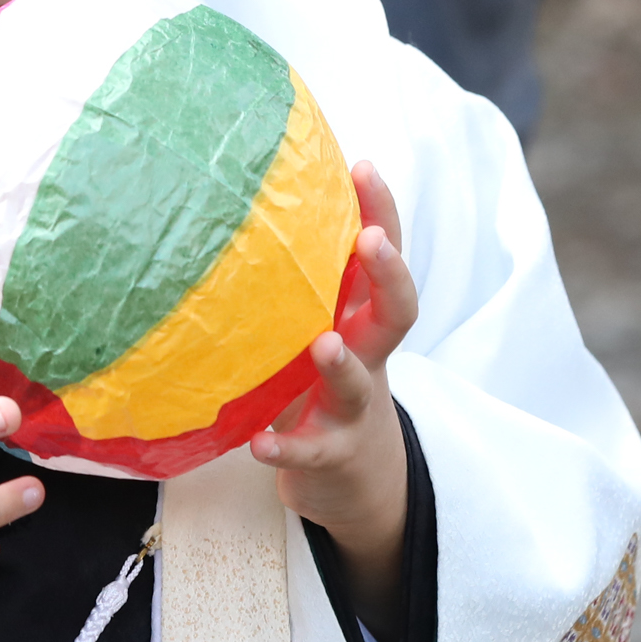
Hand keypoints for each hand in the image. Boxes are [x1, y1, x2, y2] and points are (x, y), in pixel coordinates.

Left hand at [250, 161, 418, 641]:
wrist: (355, 475)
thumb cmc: (323, 379)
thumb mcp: (322, 324)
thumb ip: (299, 279)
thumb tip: (243, 195)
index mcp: (362, 315)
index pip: (384, 255)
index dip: (381, 211)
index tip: (363, 166)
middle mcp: (368, 355)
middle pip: (397, 311)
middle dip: (388, 274)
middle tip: (369, 241)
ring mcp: (352, 406)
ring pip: (357, 382)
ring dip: (341, 364)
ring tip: (324, 345)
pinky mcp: (329, 452)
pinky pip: (308, 449)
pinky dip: (284, 447)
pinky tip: (257, 444)